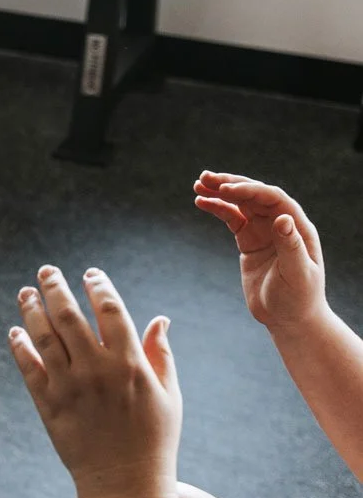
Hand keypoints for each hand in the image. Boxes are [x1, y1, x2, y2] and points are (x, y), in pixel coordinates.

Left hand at [9, 265, 179, 497]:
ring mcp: (70, 387)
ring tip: (25, 292)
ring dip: (32, 310)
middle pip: (69, 316)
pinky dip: (20, 346)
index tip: (90, 274)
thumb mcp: (169, 395)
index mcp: (130, 364)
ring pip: (44, 337)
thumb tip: (160, 319)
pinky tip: (15, 331)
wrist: (125, 482)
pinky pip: (29, 368)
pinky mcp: (49, 404)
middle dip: (56, 288)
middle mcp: (97, 371)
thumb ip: (160, 354)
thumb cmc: (153, 438)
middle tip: (46, 270)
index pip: (111, 311)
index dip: (99, 287)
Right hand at [193, 171, 326, 332]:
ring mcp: (264, 231)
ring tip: (198, 185)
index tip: (226, 190)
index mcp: (298, 228)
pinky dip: (217, 208)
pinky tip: (201, 202)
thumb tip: (282, 218)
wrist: (289, 319)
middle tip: (206, 178)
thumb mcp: (297, 274)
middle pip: (255, 195)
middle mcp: (281, 224)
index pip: (273, 199)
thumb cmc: (299, 299)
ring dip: (220, 192)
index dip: (250, 190)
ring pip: (241, 204)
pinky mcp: (249, 241)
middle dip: (231, 184)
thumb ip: (291, 246)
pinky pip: (231, 218)